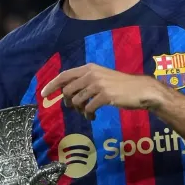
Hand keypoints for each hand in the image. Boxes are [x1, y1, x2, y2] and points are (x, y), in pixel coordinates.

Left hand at [40, 64, 164, 119]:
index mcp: (89, 68)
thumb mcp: (102, 78)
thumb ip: (85, 81)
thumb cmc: (121, 85)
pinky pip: (88, 108)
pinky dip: (88, 115)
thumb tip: (66, 92)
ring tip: (87, 113)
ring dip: (80, 110)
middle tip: (75, 108)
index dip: (52, 85)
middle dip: (68, 102)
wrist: (141, 90)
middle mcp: (92, 74)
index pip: (64, 75)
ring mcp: (98, 84)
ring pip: (77, 101)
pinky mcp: (105, 96)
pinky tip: (93, 116)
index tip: (43, 95)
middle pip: (68, 91)